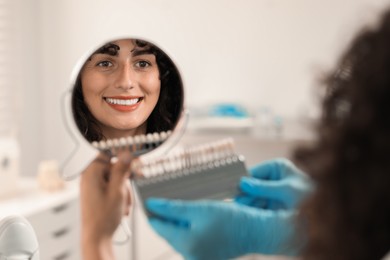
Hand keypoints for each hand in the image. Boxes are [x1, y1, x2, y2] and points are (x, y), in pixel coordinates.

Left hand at [80, 151, 131, 259]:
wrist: (97, 237)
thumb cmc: (103, 218)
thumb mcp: (118, 190)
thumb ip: (122, 170)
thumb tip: (126, 154)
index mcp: (91, 173)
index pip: (109, 155)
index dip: (123, 159)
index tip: (134, 164)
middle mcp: (89, 177)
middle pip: (114, 168)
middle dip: (124, 181)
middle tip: (125, 193)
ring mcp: (92, 185)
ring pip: (116, 179)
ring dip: (123, 191)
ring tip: (122, 204)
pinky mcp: (96, 193)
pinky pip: (112, 188)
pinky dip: (119, 196)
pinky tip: (119, 207)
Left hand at [146, 199, 301, 259]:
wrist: (256, 231)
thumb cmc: (232, 220)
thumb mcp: (200, 208)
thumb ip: (173, 208)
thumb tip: (152, 204)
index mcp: (185, 244)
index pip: (157, 225)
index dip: (153, 209)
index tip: (150, 196)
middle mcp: (188, 255)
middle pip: (166, 231)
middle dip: (165, 214)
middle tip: (166, 196)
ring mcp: (196, 257)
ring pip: (177, 234)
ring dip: (177, 220)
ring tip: (182, 204)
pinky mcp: (204, 256)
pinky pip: (188, 239)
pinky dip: (188, 226)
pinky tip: (194, 215)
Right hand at [236, 158, 312, 209]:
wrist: (325, 214)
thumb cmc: (311, 196)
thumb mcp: (287, 190)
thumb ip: (264, 187)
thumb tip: (244, 184)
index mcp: (278, 167)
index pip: (255, 172)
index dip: (244, 181)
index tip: (234, 189)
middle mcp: (274, 178)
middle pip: (253, 185)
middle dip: (246, 194)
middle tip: (237, 202)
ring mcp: (274, 191)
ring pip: (255, 197)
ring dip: (250, 203)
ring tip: (243, 209)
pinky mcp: (274, 204)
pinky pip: (260, 206)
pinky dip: (255, 210)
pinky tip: (251, 214)